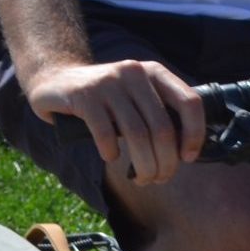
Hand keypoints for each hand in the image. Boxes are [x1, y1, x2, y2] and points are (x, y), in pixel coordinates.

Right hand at [27, 58, 205, 185]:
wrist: (54, 79)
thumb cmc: (103, 98)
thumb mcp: (135, 96)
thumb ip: (158, 112)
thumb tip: (185, 151)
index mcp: (153, 72)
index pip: (189, 102)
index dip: (195, 134)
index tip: (187, 157)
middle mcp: (133, 72)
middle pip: (162, 127)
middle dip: (166, 162)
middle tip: (159, 178)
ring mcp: (107, 82)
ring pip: (137, 134)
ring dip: (144, 165)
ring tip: (142, 179)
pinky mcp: (83, 95)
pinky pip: (106, 134)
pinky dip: (112, 153)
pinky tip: (111, 157)